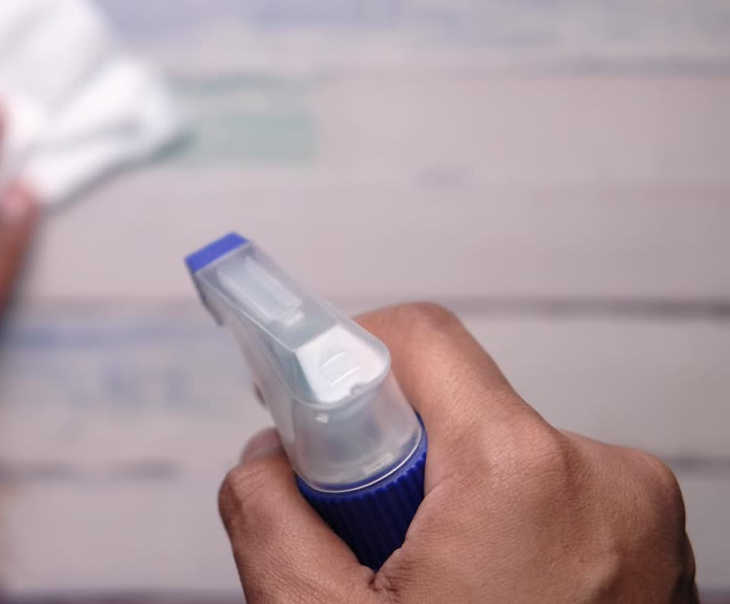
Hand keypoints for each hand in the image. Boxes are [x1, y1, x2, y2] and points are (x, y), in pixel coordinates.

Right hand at [219, 303, 697, 603]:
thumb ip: (265, 511)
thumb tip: (266, 458)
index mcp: (521, 473)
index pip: (416, 340)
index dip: (341, 364)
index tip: (307, 423)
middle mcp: (606, 479)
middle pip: (454, 411)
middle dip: (388, 467)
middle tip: (361, 555)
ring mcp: (643, 521)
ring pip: (500, 461)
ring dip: (444, 511)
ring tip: (427, 601)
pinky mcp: (654, 556)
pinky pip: (549, 505)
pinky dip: (498, 540)